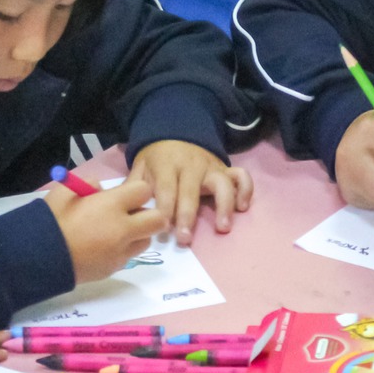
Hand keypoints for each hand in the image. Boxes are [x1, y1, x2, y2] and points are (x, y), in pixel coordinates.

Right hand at [46, 180, 165, 283]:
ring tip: (117, 232)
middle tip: (132, 215)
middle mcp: (122, 229)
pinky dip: (122, 250)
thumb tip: (102, 191)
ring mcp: (120, 251)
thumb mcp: (65, 190)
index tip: (126, 195)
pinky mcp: (114, 268)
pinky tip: (103, 247)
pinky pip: (129, 256)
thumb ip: (88, 184)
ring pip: (146, 240)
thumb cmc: (51, 220)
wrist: (39, 257)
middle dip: (150, 214)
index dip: (137, 191)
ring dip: (138, 233)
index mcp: (111, 205)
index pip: (145, 191)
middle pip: (158, 220)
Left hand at [128, 140, 253, 245]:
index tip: (162, 228)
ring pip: (223, 183)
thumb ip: (134, 188)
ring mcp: (212, 167)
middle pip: (191, 191)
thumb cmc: (157, 159)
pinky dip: (246, 191)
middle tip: (185, 239)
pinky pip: (242, 177)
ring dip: (224, 205)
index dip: (165, 208)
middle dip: (188, 215)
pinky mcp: (226, 169)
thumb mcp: (140, 167)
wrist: (175, 133)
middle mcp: (191, 165)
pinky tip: (242, 208)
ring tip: (223, 227)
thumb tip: (127, 211)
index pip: (166, 188)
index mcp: (167, 165)